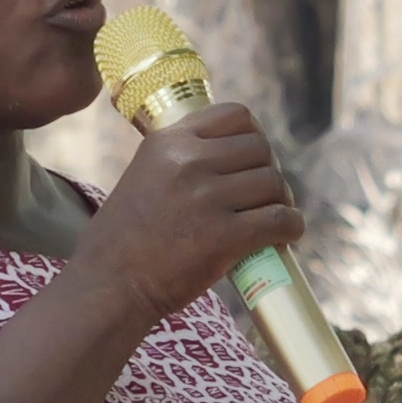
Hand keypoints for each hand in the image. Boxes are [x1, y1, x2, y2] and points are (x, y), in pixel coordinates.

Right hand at [77, 94, 301, 325]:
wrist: (109, 286)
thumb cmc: (123, 240)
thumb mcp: (143, 176)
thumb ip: (179, 160)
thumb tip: (229, 157)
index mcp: (168, 142)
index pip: (235, 115)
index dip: (254, 136)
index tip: (254, 158)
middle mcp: (188, 162)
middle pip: (260, 149)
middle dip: (269, 171)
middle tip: (264, 197)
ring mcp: (207, 198)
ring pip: (273, 183)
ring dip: (281, 201)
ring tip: (272, 218)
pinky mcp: (224, 236)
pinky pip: (280, 220)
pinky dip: (292, 227)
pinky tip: (287, 235)